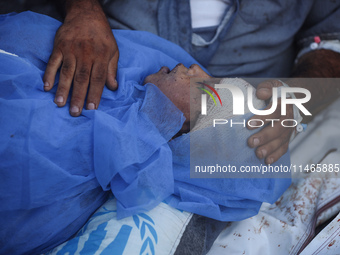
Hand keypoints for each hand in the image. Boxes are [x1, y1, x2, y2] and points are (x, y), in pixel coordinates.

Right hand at [43, 0, 118, 115]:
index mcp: (101, 57)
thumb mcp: (113, 51)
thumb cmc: (102, 36)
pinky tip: (46, 86)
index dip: (95, 94)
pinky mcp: (59, 46)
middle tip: (75, 112)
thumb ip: (112, 70)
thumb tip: (113, 88)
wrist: (86, 14)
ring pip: (67, 72)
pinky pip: (53, 61)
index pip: (98, 79)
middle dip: (78, 96)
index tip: (92, 109)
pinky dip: (49, 74)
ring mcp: (71, 50)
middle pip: (82, 78)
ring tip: (60, 103)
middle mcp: (86, 54)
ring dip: (63, 88)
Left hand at [247, 80, 293, 163]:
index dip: (262, 118)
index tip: (249, 124)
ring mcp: (288, 129)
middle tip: (251, 142)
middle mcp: (287, 118)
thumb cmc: (277, 92)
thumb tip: (260, 93)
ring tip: (258, 154)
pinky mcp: (287, 137)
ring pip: (281, 140)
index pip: (273, 111)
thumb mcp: (273, 85)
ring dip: (269, 148)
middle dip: (264, 136)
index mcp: (283, 104)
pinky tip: (268, 162)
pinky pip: (284, 148)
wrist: (293, 98)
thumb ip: (266, 88)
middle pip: (278, 129)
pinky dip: (276, 155)